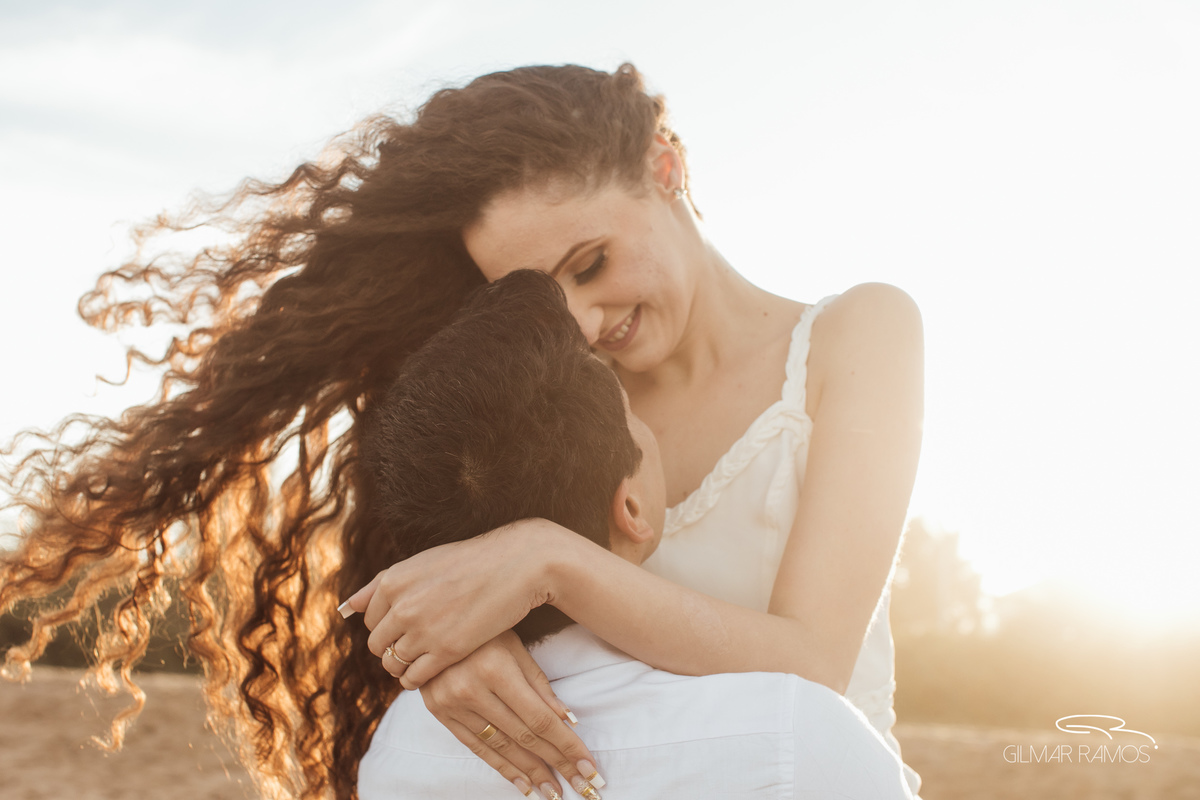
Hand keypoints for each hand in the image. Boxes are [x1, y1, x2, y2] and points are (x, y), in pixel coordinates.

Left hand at [343, 517, 569, 688]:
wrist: (516, 565)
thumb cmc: (471, 562)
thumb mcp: (422, 563)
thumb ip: (381, 584)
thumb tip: (347, 607)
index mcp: (392, 581)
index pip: (370, 620)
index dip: (389, 627)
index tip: (409, 627)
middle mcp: (401, 606)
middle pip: (378, 645)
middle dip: (394, 648)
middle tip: (418, 646)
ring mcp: (423, 629)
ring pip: (393, 664)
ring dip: (405, 666)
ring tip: (426, 659)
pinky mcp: (446, 650)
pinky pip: (414, 678)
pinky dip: (418, 679)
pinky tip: (434, 670)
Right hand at [417, 631, 604, 799]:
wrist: (430, 622)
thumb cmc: (484, 629)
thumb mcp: (515, 646)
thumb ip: (540, 685)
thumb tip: (569, 721)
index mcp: (496, 669)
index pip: (540, 719)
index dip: (567, 746)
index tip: (588, 766)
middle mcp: (472, 690)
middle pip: (523, 737)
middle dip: (556, 764)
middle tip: (581, 786)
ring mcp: (452, 704)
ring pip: (501, 747)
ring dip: (531, 773)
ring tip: (553, 792)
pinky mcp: (440, 713)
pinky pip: (476, 747)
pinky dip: (501, 767)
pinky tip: (521, 783)